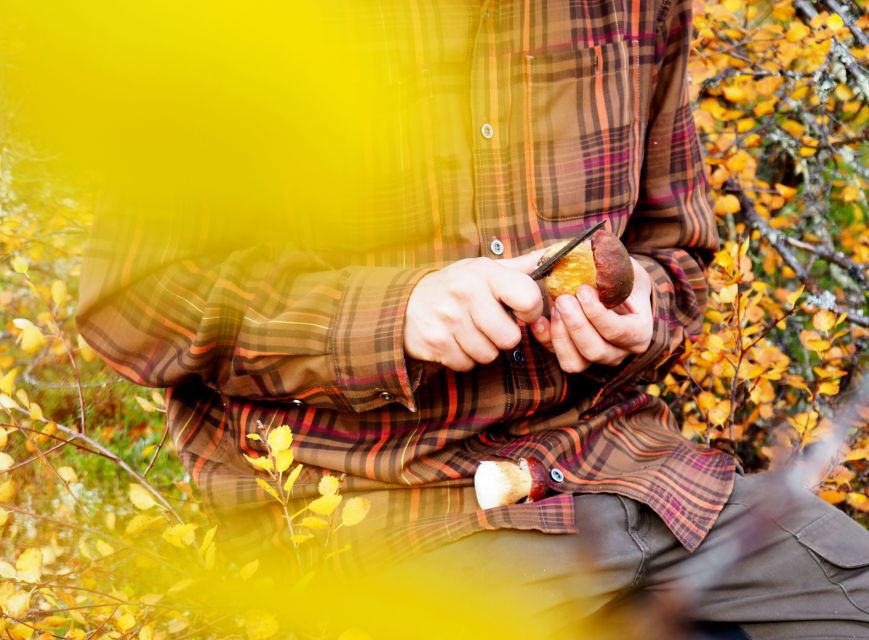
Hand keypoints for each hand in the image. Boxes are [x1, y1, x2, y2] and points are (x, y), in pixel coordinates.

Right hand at [404, 252, 545, 370]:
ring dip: (484, 349)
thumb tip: (558, 252)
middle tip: (491, 325)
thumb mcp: (486, 269)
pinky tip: (457, 341)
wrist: (409, 301)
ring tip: (472, 331)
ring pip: (489, 355)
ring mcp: (448, 319)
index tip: (521, 312)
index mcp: (485, 273)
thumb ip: (522, 266)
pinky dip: (465, 358)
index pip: (528, 298)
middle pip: (510, 337)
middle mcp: (466, 293)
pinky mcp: (436, 342)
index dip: (531, 311)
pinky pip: (468, 364)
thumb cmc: (458, 286)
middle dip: (505, 336)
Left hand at [529, 258, 652, 372]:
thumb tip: (597, 249)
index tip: (582, 290)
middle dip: (576, 324)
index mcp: (638, 331)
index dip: (597, 313)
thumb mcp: (624, 267)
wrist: (612, 290)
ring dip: (560, 335)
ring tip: (555, 307)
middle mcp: (619, 351)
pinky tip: (539, 320)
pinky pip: (557, 357)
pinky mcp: (573, 357)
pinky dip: (546, 340)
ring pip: (575, 362)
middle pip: (595, 350)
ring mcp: (596, 358)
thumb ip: (614, 264)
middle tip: (563, 299)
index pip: (618, 331)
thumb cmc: (621, 278)